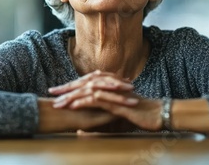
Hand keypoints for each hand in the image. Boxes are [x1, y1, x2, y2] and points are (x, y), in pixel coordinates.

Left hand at [48, 70, 162, 130]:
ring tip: (58, 103)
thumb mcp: (119, 113)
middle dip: (66, 89)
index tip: (56, 92)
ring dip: (71, 97)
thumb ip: (104, 113)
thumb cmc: (140, 114)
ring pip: (88, 91)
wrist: (158, 113)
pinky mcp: (117, 102)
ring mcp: (113, 93)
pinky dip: (84, 102)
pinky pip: (98, 100)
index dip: (70, 87)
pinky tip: (74, 105)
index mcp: (109, 87)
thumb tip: (85, 123)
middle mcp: (110, 87)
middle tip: (51, 94)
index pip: (86, 84)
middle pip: (83, 85)